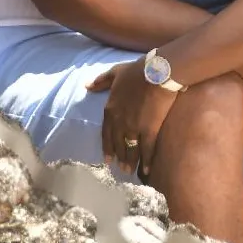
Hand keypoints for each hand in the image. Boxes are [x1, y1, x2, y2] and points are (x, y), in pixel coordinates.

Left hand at [87, 59, 176, 175]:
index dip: (107, 147)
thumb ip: (101, 81)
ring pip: (130, 149)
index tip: (107, 159)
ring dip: (130, 161)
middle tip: (121, 168)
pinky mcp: (149, 130)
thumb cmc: (136, 71)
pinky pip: (146, 150)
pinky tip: (146, 170)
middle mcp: (119, 122)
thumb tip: (87, 86)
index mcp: (110, 109)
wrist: (155, 73)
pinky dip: (146, 161)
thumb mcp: (115, 72)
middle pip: (118, 144)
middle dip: (119, 157)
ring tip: (130, 171)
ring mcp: (134, 127)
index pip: (106, 133)